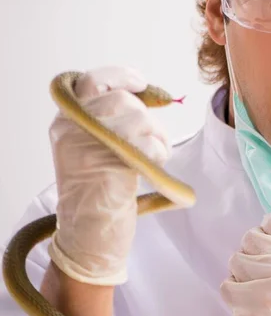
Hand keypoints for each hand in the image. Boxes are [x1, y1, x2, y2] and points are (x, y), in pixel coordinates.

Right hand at [47, 66, 171, 284]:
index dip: (120, 77)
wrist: (89, 239)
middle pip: (122, 100)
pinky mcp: (107, 164)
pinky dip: (160, 152)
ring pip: (138, 118)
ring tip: (155, 157)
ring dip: (158, 136)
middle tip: (155, 141)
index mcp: (64, 124)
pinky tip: (154, 166)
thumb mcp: (94, 148)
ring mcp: (86, 147)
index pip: (91, 81)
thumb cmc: (100, 194)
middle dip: (148, 118)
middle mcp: (69, 130)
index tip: (142, 83)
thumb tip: (149, 93)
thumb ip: (110, 119)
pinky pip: (147, 143)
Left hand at [220, 212, 270, 315]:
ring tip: (256, 279)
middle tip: (266, 261)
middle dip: (257, 247)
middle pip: (251, 238)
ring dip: (244, 268)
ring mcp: (265, 289)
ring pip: (236, 260)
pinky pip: (227, 289)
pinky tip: (247, 293)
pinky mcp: (253, 312)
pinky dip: (234, 288)